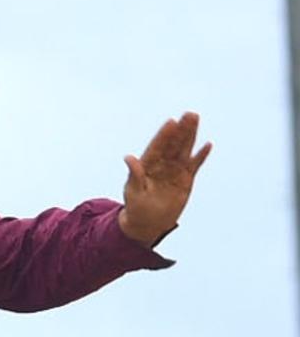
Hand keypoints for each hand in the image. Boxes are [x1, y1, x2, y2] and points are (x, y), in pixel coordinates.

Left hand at [118, 112, 212, 246]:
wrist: (148, 222)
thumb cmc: (136, 207)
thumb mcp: (133, 191)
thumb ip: (134, 174)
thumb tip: (129, 157)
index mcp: (147, 165)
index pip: (157, 147)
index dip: (163, 135)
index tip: (171, 122)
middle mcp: (162, 164)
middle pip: (173, 144)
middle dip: (181, 129)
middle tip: (189, 114)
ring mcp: (174, 170)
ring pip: (184, 150)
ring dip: (190, 135)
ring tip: (196, 119)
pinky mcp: (185, 179)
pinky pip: (194, 165)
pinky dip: (200, 156)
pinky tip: (207, 145)